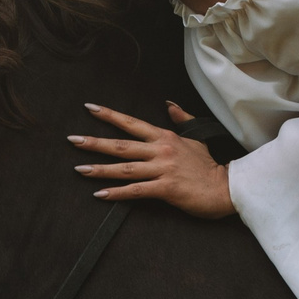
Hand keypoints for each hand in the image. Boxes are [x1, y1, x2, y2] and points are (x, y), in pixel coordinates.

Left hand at [70, 102, 232, 217]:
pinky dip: (117, 193)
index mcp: (165, 137)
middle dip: (95, 142)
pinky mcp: (166, 188)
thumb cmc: (209, 165)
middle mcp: (161, 150)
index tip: (89, 108)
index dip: (109, 115)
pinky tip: (100, 194)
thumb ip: (181, 119)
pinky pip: (136, 190)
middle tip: (72, 140)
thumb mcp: (195, 137)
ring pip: (125, 167)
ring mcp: (162, 169)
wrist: (226, 187)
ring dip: (100, 169)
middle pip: (121, 145)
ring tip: (79, 169)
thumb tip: (170, 104)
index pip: (132, 123)